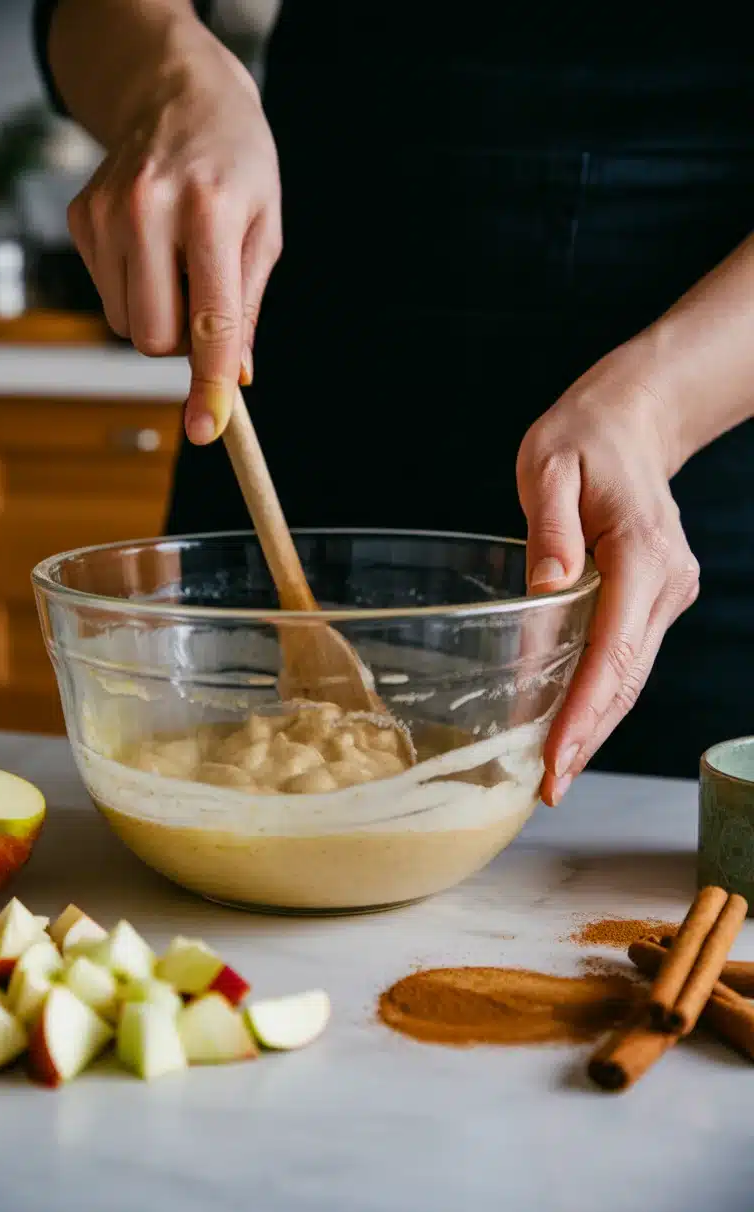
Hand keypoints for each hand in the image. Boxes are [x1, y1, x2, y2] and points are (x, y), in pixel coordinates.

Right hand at [67, 29, 280, 442]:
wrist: (176, 95)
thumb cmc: (235, 166)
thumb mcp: (264, 229)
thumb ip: (248, 307)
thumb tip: (235, 377)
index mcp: (210, 210)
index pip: (210, 319)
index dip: (210, 381)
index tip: (206, 430)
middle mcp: (148, 209)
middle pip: (157, 338)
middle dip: (184, 343)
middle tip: (205, 300)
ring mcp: (105, 213)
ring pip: (130, 326)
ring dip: (161, 317)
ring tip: (180, 262)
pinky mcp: (80, 218)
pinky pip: (109, 298)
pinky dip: (136, 291)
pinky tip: (152, 247)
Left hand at [516, 345, 700, 804]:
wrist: (630, 421)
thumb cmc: (583, 439)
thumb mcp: (549, 467)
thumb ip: (549, 528)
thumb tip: (547, 588)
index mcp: (643, 555)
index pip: (613, 651)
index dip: (585, 712)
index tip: (557, 758)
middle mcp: (667, 583)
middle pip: (626, 677)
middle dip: (588, 736)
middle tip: (548, 787)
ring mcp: (666, 595)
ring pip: (630, 675)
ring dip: (595, 724)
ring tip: (554, 772)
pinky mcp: (654, 599)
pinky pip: (626, 657)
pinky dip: (599, 694)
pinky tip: (570, 724)